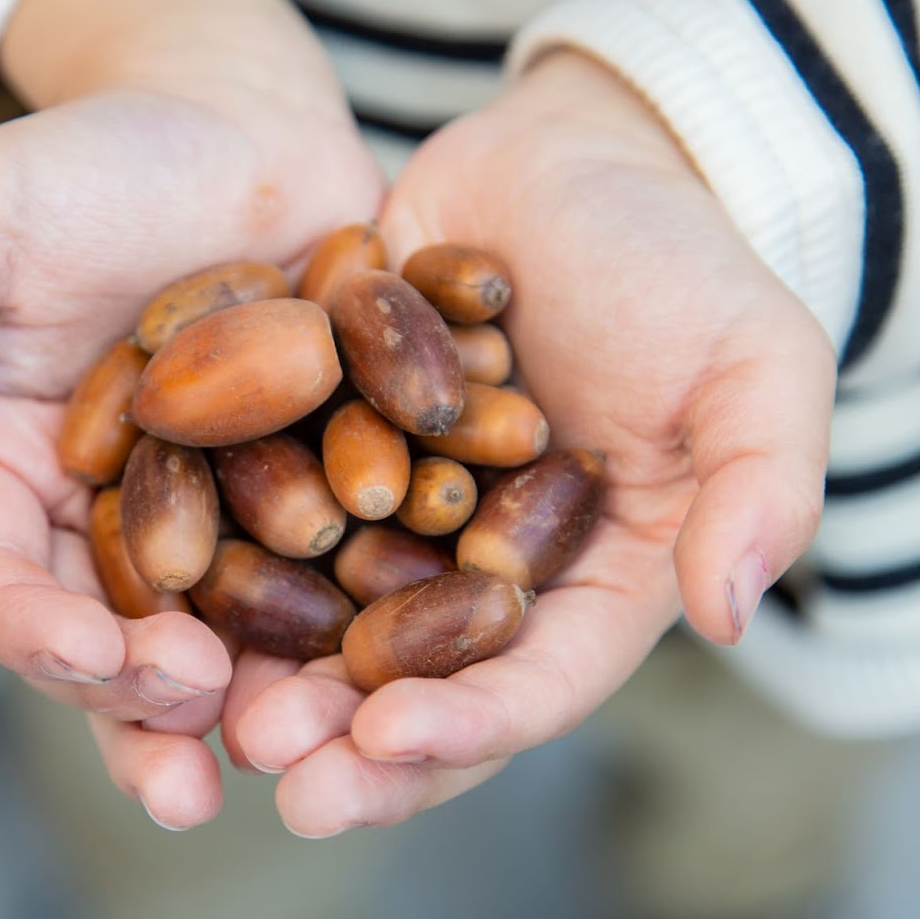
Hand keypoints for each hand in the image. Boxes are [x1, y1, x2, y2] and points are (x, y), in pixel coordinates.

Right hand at [0, 0, 381, 829]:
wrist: (237, 133)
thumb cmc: (92, 159)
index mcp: (0, 474)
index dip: (30, 629)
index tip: (87, 657)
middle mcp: (96, 523)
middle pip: (104, 640)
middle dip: (142, 702)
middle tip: (197, 742)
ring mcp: (207, 527)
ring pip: (218, 640)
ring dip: (252, 706)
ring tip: (296, 747)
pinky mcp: (304, 508)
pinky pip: (324, 584)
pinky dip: (354, 630)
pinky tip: (397, 670)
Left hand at [224, 50, 835, 836]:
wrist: (578, 158)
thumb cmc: (685, 262)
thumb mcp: (756, 364)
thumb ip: (761, 487)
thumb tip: (728, 610)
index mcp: (590, 586)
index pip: (532, 684)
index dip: (463, 727)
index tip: (384, 746)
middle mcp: (483, 574)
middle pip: (414, 681)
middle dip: (341, 735)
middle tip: (266, 761)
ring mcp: (398, 518)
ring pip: (324, 616)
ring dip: (265, 666)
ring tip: (200, 698)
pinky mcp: (328, 449)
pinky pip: (268, 512)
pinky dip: (220, 546)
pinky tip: (158, 573)